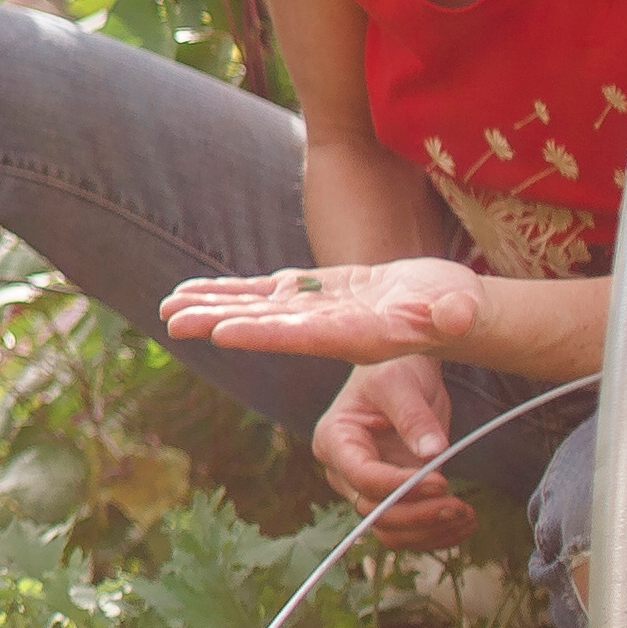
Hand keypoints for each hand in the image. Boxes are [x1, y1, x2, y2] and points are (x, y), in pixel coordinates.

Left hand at [157, 253, 486, 364]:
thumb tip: (454, 315)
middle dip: (217, 321)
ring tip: (166, 307)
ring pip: (254, 308)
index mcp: (357, 336)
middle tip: (170, 322)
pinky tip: (194, 291)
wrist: (447, 308)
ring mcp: (314, 312)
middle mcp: (325, 329)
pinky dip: (229, 292)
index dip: (263, 333)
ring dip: (211, 307)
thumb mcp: (459, 308)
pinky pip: (261, 294)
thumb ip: (454, 315)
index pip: (303, 336)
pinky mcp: (311, 295)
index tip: (221, 333)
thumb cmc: (458, 309)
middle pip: (265, 325)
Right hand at [310, 358, 478, 549]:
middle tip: (457, 506)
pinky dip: (435, 533)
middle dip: (417, 514)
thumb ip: (413, 417)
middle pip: (372, 510)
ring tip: (465, 517)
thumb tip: (432, 453)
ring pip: (387, 529)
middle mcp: (343, 469)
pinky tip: (465, 524)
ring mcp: (368, 485)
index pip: (362, 476)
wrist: (405, 371)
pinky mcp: (393, 494)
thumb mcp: (400, 383)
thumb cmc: (394, 368)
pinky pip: (406, 529)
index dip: (400, 486)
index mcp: (335, 439)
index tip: (441, 481)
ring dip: (427, 531)